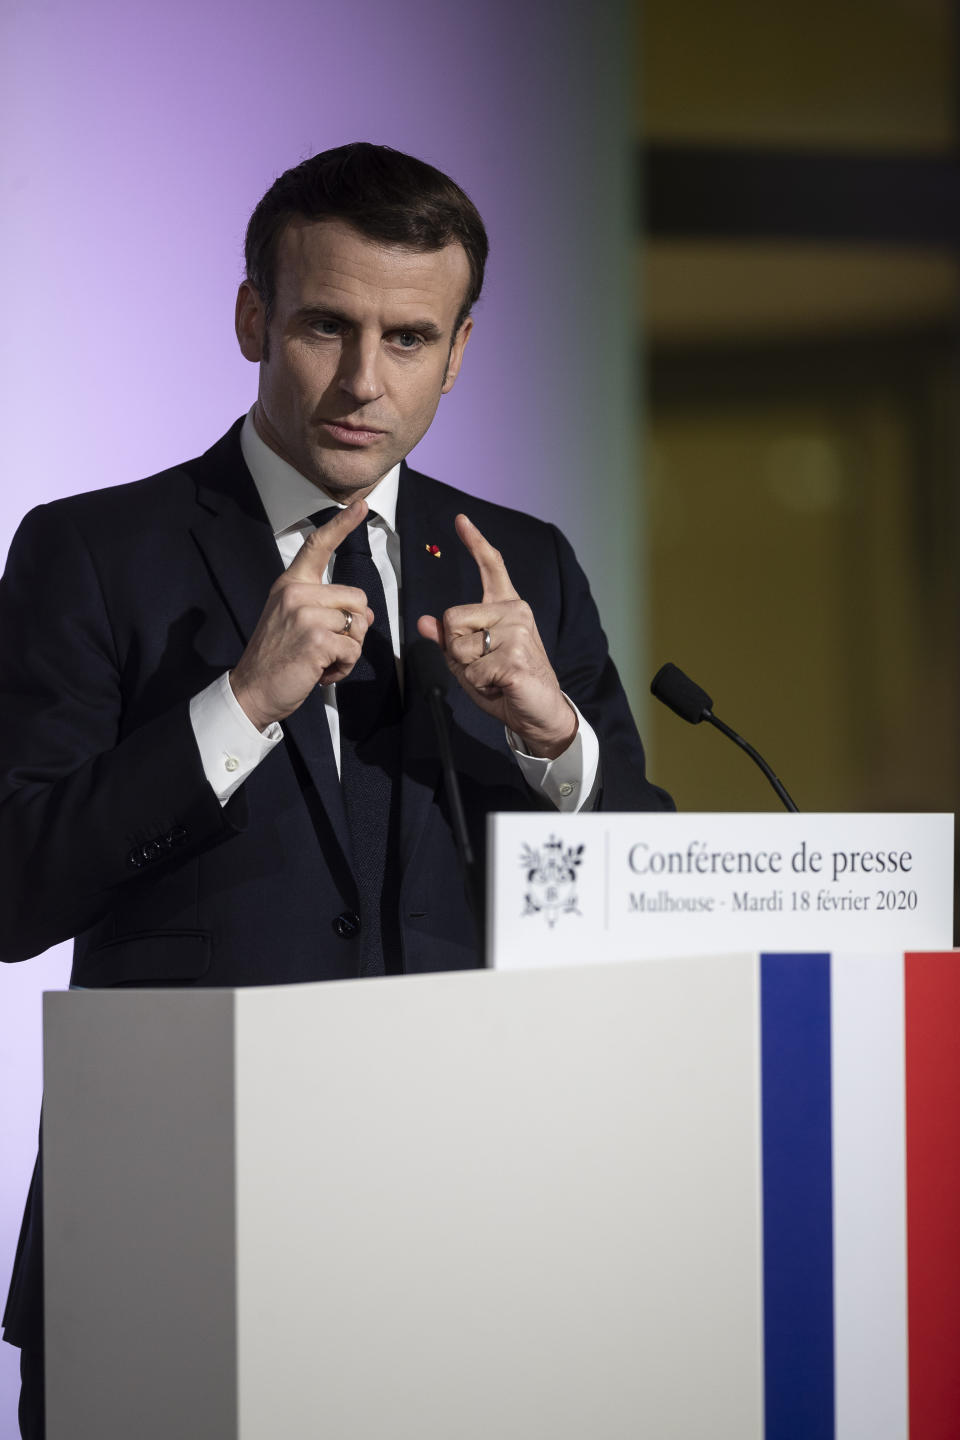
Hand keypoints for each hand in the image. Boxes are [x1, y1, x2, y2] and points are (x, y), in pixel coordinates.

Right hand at [230, 501, 375, 731]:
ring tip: (322, 660)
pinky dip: (344, 667)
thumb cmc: (276, 658)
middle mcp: (295, 593)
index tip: (361, 506)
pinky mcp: (316, 639)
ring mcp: (305, 615)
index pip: (317, 546)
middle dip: (353, 628)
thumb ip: (326, 609)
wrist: (251, 690)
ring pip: (358, 625)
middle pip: (357, 598)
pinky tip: (321, 672)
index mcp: (290, 584)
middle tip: (327, 647)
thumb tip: (365, 613)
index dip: (342, 525)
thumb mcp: (294, 622)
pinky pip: (353, 650)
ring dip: (348, 650)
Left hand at [417, 514, 576, 758]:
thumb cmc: (505, 686)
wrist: (539, 714)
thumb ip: (449, 641)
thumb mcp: (470, 663)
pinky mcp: (516, 657)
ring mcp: (518, 632)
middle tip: (484, 666)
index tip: (460, 519)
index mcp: (506, 608)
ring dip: (468, 671)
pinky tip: (501, 686)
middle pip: (452, 618)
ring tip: (494, 677)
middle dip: (456, 650)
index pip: (491, 567)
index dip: (475, 542)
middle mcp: (515, 612)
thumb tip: (425, 622)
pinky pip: (472, 670)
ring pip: (459, 646)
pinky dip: (479, 685)